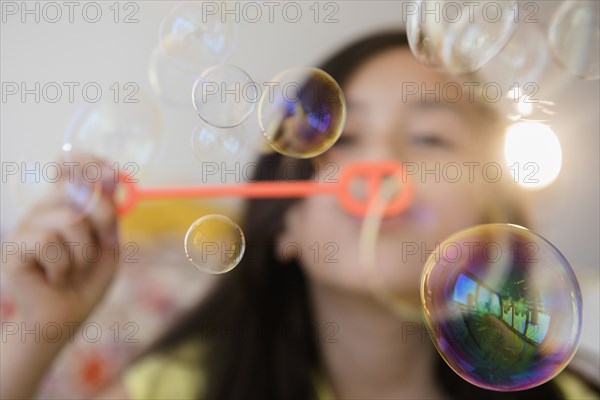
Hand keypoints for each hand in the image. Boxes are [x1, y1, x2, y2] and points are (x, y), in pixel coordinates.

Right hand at [2, 157, 118, 326]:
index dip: (87, 161)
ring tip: (73, 270)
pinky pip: (49, 243)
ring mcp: (26, 226)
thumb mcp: (108, 245)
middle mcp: (44, 209)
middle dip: (103, 219)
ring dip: (83, 253)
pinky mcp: (14, 247)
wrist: (63, 318)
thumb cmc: (86, 280)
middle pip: (77, 189)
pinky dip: (63, 267)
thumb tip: (112, 179)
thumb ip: (110, 214)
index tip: (109, 171)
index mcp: (66, 205)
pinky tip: (54, 279)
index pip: (69, 166)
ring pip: (70, 220)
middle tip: (103, 246)